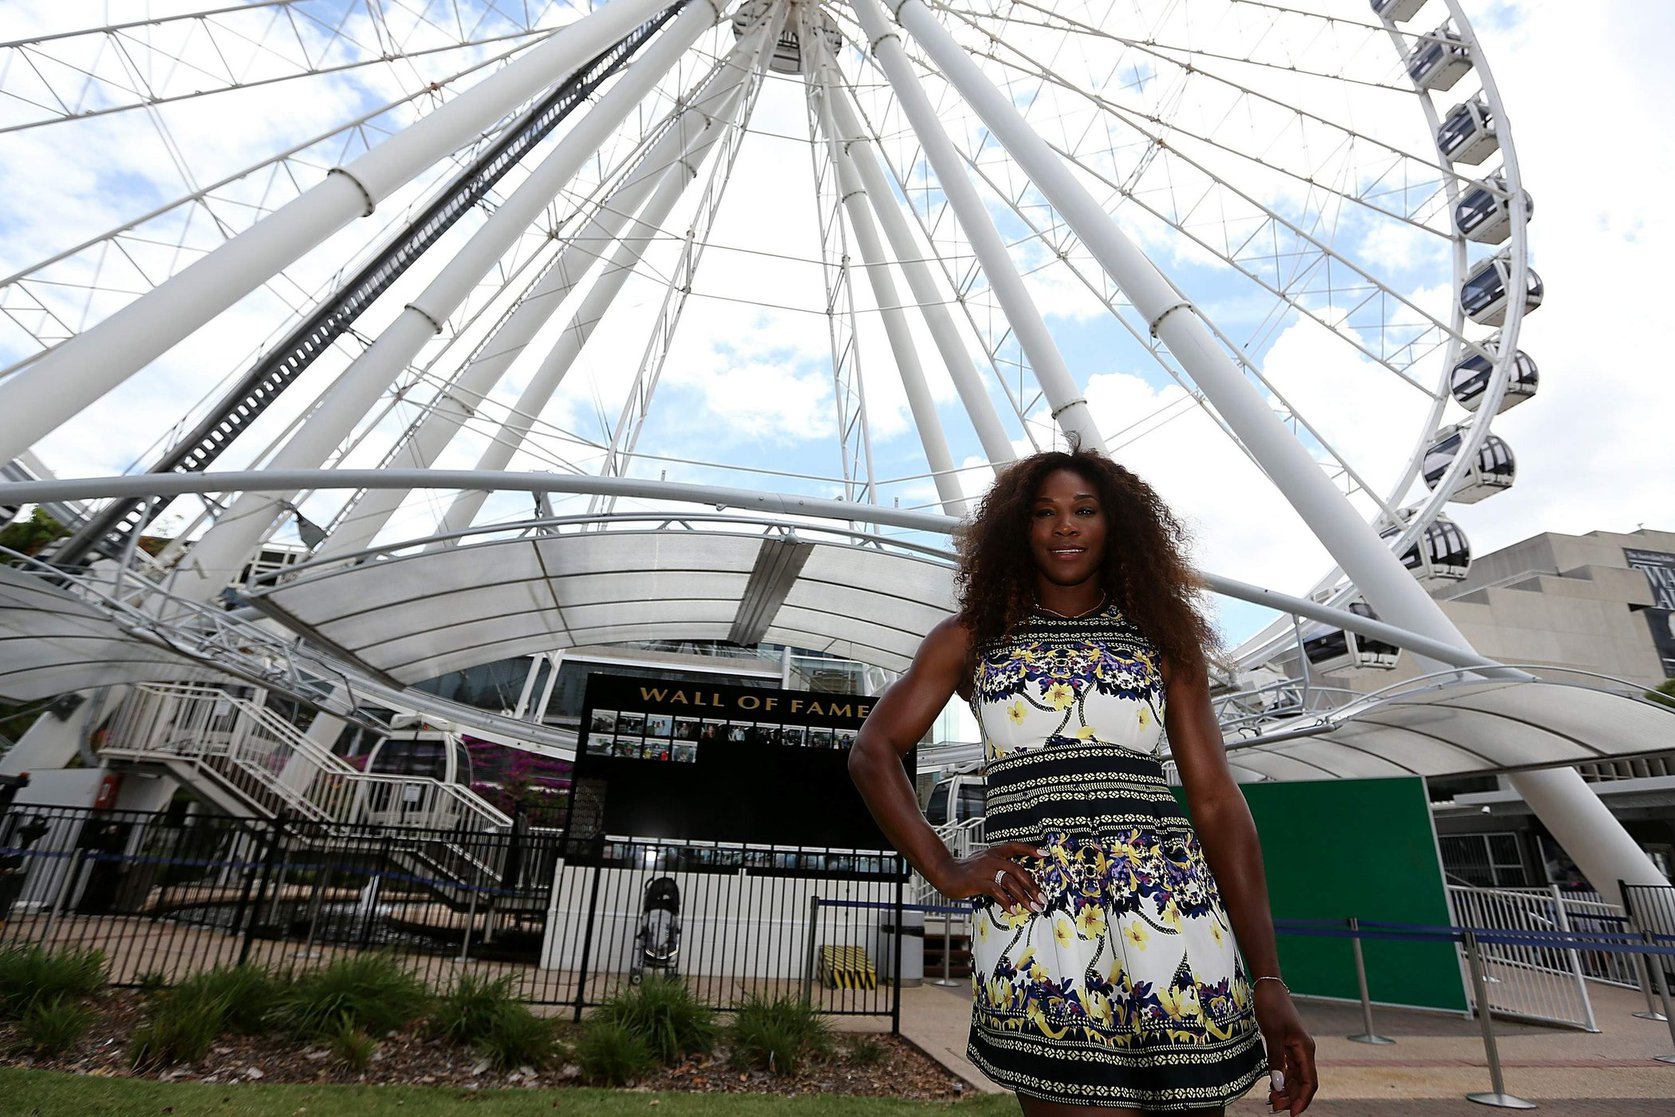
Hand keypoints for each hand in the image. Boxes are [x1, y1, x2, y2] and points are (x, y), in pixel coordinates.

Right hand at [934, 841, 1044, 912]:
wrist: (945, 872)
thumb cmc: (967, 871)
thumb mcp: (985, 864)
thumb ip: (1000, 870)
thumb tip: (1018, 885)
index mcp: (995, 852)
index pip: (1016, 847)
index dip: (1031, 850)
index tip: (1046, 855)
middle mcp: (992, 858)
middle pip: (1018, 870)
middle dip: (1032, 886)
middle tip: (1042, 899)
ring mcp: (985, 869)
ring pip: (1010, 882)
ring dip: (1023, 897)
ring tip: (1032, 908)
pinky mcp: (978, 881)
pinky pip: (996, 891)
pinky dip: (1006, 902)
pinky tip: (1012, 910)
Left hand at [1255, 982, 1316, 1113]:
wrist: (1268, 988)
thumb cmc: (1272, 1007)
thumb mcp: (1272, 1034)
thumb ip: (1275, 1059)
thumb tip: (1277, 1084)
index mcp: (1305, 1049)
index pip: (1310, 1081)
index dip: (1303, 1099)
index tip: (1292, 1113)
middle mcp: (1304, 1050)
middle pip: (1302, 1082)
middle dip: (1291, 1097)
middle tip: (1273, 1108)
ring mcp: (1295, 1048)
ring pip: (1295, 1076)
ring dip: (1286, 1090)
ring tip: (1272, 1102)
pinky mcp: (1286, 1045)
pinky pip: (1287, 1068)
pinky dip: (1281, 1079)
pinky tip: (1272, 1087)